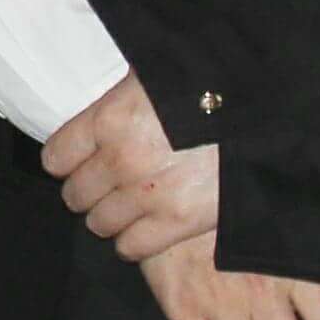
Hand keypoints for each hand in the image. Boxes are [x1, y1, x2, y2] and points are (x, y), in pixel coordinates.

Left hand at [43, 78, 223, 268]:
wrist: (263, 110)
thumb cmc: (209, 82)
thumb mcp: (155, 73)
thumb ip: (123, 97)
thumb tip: (111, 103)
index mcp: (110, 118)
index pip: (57, 157)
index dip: (68, 160)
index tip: (80, 161)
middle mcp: (121, 159)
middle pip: (76, 194)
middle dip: (90, 189)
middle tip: (109, 184)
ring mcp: (148, 193)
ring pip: (99, 223)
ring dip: (111, 216)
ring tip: (130, 205)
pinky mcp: (178, 220)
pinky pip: (131, 247)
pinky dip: (134, 240)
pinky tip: (146, 227)